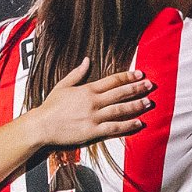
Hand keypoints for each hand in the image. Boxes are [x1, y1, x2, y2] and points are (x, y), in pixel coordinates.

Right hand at [24, 58, 153, 146]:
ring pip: (120, 110)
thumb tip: (87, 60)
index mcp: (87, 89)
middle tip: (151, 85)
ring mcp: (94, 117)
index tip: (140, 73)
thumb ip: (77, 73)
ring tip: (148, 102)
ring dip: (136, 105)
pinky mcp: (93, 131)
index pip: (112, 80)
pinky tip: (139, 123)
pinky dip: (128, 125)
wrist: (41, 126)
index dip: (128, 76)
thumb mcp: (62, 86)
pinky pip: (114, 128)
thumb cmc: (50, 107)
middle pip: (120, 93)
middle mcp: (93, 102)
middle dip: (137, 88)